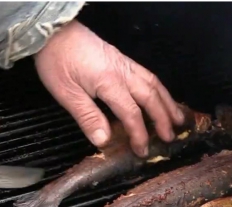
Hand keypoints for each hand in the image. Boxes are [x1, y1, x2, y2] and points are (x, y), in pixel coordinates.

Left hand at [34, 20, 184, 157]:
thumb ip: (87, 117)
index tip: (142, 151)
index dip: (139, 134)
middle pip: (150, 97)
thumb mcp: (65, 93)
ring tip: (178, 118)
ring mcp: (124, 63)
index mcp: (109, 82)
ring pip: (153, 84)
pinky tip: (160, 96)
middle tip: (171, 137)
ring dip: (167, 102)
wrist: (53, 30)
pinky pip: (147, 75)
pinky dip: (159, 88)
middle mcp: (123, 72)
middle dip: (163, 119)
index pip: (131, 113)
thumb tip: (104, 141)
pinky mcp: (121, 58)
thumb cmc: (56, 61)